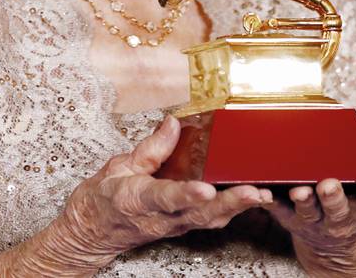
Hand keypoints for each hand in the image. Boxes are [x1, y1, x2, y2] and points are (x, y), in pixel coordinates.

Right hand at [55, 115, 273, 264]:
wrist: (92, 232)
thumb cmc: (104, 198)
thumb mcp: (118, 166)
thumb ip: (150, 148)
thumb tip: (174, 124)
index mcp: (138, 199)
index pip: (165, 197)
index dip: (186, 194)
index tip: (205, 189)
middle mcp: (160, 218)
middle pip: (199, 214)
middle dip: (229, 203)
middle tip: (254, 192)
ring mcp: (173, 225)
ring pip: (209, 220)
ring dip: (237, 208)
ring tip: (262, 195)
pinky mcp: (182, 226)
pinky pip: (210, 221)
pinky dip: (232, 210)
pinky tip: (252, 199)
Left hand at [261, 171, 355, 274]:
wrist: (331, 243)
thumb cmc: (350, 202)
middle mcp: (340, 219)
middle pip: (338, 210)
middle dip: (333, 197)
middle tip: (329, 184)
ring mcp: (313, 221)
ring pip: (308, 211)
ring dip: (302, 199)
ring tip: (298, 190)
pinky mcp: (288, 218)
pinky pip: (277, 209)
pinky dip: (269, 199)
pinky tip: (263, 190)